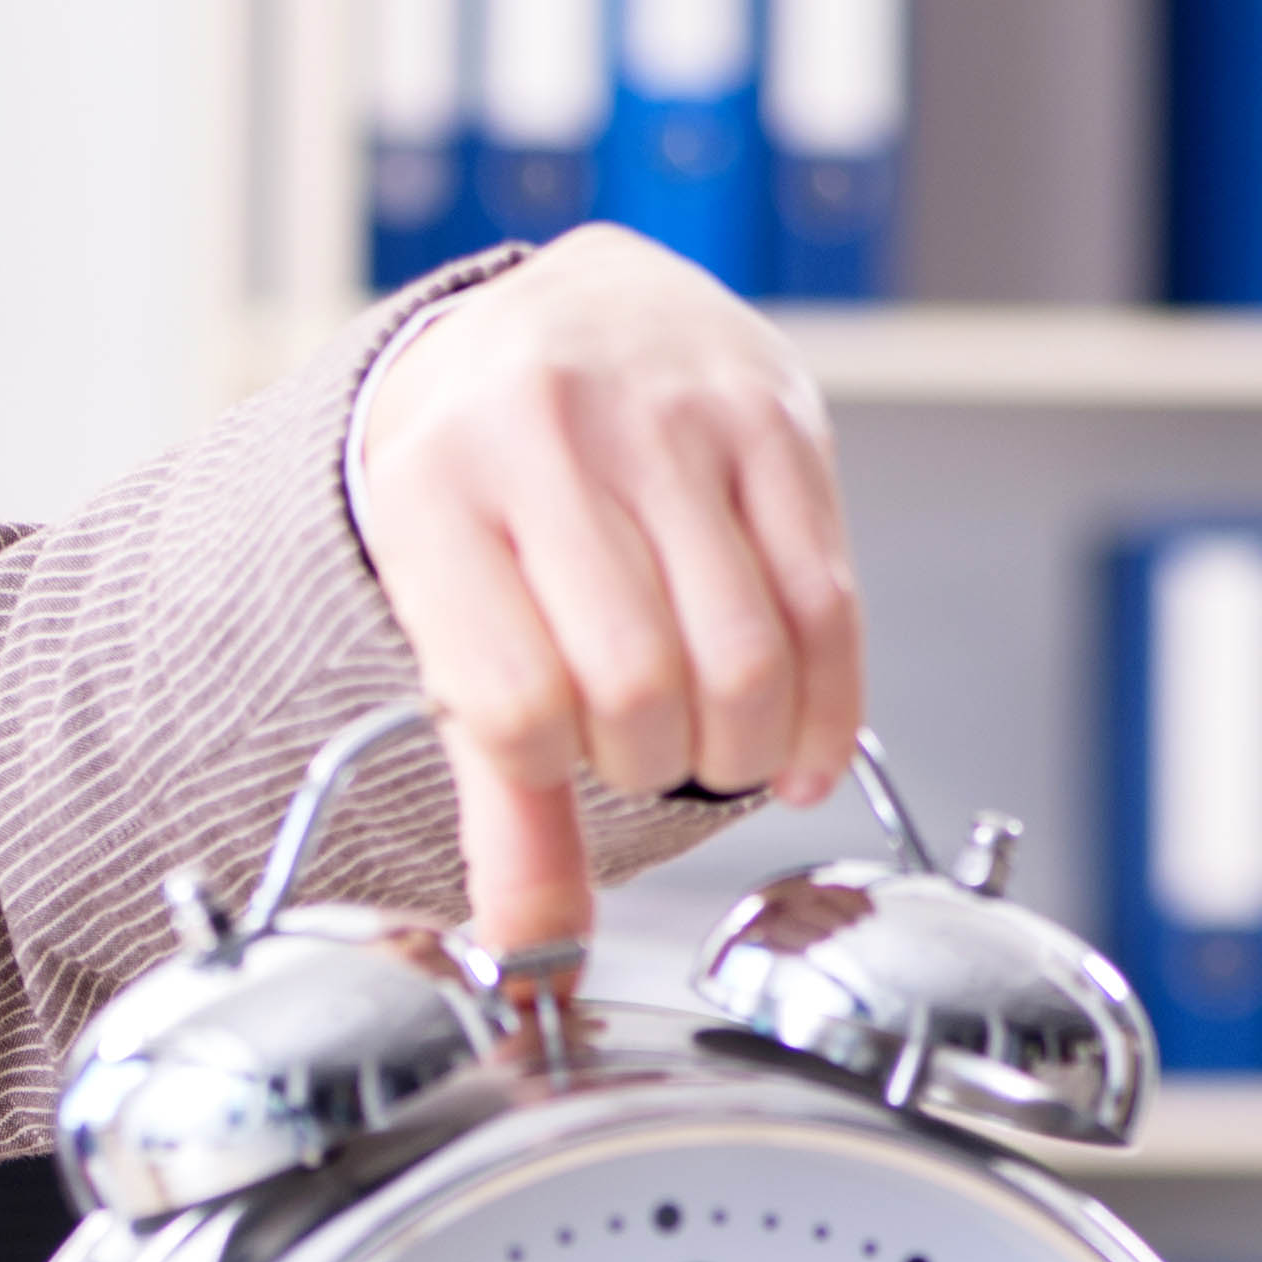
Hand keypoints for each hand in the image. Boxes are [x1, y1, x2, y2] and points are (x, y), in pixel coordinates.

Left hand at [349, 225, 864, 952]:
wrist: (577, 312)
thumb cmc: (502, 485)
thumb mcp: (453, 610)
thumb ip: (496, 793)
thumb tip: (532, 949)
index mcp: (434, 488)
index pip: (511, 702)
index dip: (553, 766)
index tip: (563, 759)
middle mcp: (549, 435)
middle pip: (638, 688)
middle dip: (650, 762)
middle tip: (638, 747)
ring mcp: (673, 418)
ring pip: (744, 660)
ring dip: (738, 749)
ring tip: (708, 740)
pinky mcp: (780, 422)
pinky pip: (827, 609)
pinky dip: (824, 713)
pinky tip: (795, 746)